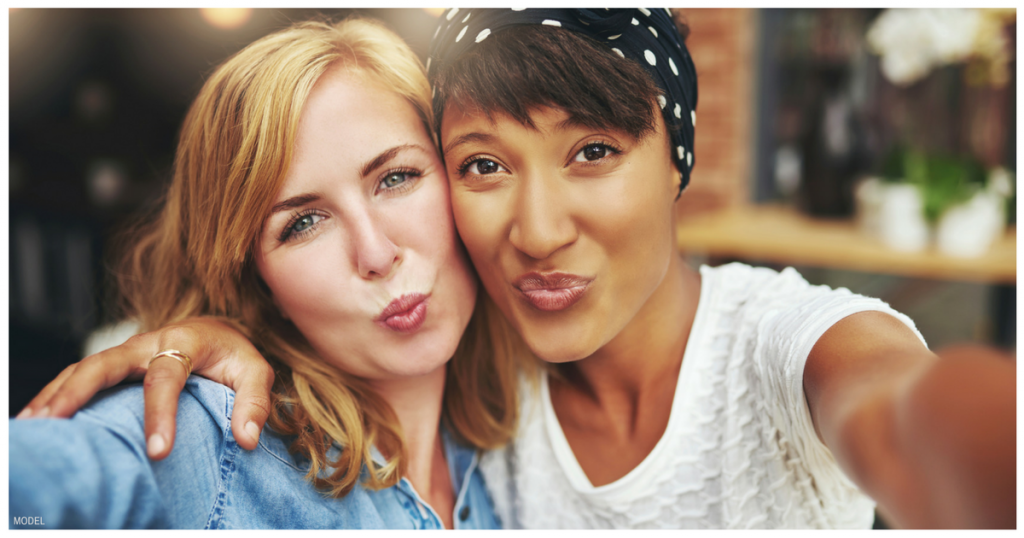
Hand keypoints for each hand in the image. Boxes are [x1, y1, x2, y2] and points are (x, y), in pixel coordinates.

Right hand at [16, 318, 274, 459]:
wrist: (218, 328)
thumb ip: (254, 402)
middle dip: (79, 391)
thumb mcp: (256, 372)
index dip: (161, 413)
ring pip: (83, 368)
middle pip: (105, 362)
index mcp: (184, 341)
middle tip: (57, 420)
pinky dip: (55, 393)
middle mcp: (147, 341)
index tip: (158, 452)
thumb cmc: (234, 354)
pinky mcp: (113, 362)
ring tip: (34, 422)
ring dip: (56, 393)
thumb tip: (246, 440)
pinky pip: (79, 374)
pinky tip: (37, 416)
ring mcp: (125, 351)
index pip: (166, 376)